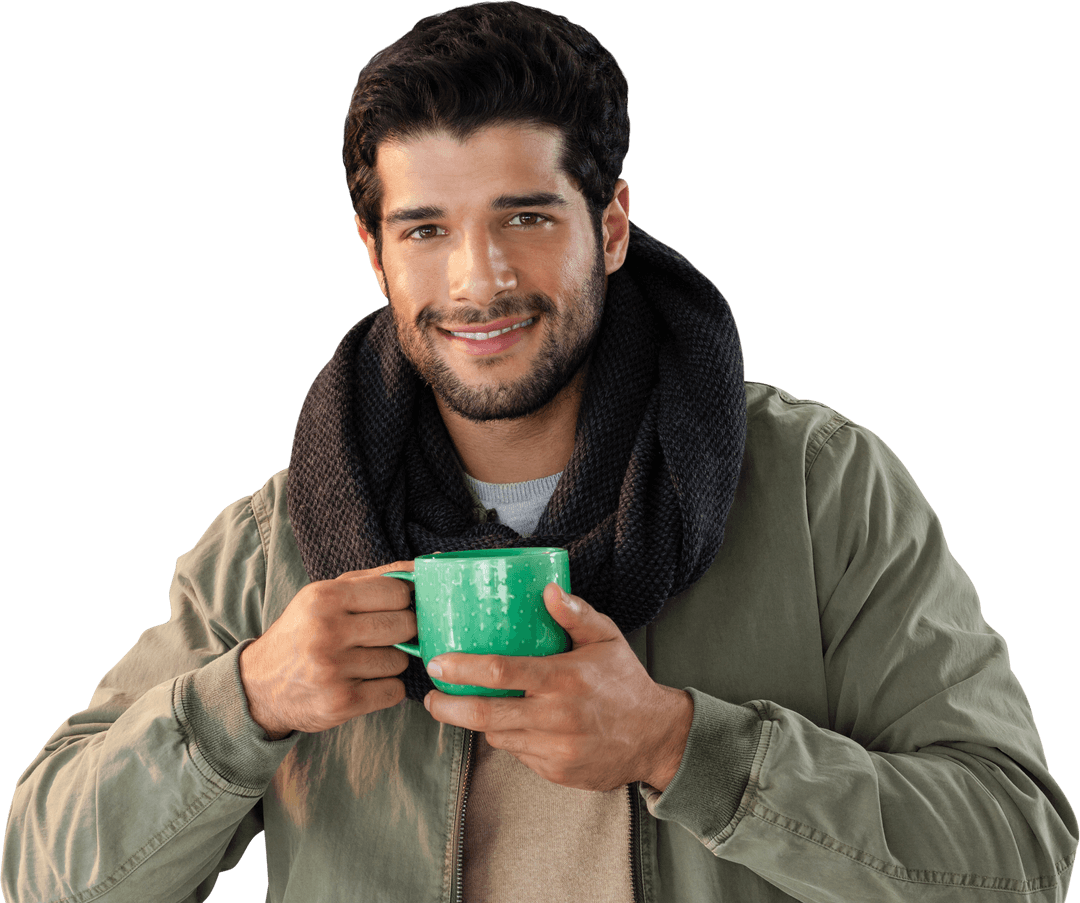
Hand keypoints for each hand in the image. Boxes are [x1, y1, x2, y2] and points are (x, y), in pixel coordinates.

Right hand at [239, 562, 416, 738]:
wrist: (258, 687)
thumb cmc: (303, 633)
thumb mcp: (326, 596)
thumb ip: (374, 579)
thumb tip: (421, 567)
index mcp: (324, 597)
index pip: (396, 592)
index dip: (403, 602)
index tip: (395, 609)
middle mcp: (327, 631)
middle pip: (404, 626)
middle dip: (403, 632)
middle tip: (385, 636)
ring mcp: (334, 670)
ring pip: (400, 661)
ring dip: (391, 662)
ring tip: (365, 661)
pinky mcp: (341, 703)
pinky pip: (394, 692)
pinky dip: (386, 689)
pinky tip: (364, 683)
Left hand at [423, 584, 693, 791]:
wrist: (655, 738)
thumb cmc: (625, 683)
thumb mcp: (606, 639)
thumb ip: (575, 613)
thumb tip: (546, 588)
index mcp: (563, 679)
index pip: (502, 672)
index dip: (464, 668)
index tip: (439, 663)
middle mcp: (555, 717)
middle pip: (486, 715)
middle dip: (449, 707)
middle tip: (431, 698)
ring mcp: (554, 749)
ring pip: (498, 736)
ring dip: (482, 721)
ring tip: (475, 704)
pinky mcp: (555, 771)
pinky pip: (518, 754)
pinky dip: (511, 738)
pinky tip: (517, 723)